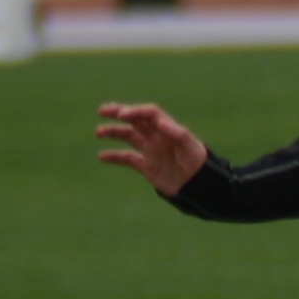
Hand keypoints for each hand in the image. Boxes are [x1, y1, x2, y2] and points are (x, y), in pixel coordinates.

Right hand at [95, 102, 209, 196]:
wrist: (199, 187)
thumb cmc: (199, 164)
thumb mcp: (190, 148)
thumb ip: (178, 134)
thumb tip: (161, 123)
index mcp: (169, 129)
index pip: (149, 114)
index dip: (135, 111)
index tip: (122, 115)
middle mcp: (158, 137)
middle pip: (136, 120)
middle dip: (120, 113)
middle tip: (102, 111)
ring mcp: (152, 151)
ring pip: (129, 137)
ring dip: (114, 132)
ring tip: (98, 132)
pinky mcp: (147, 166)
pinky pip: (127, 159)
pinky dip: (114, 156)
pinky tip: (101, 156)